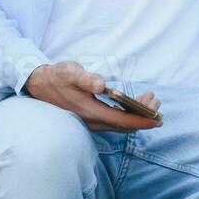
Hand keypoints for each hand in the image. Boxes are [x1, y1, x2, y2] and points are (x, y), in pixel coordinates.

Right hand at [23, 60, 161, 131]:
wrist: (40, 84)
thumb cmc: (58, 76)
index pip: (122, 121)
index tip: (158, 118)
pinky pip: (115, 122)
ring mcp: (92, 122)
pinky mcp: (92, 119)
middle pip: (125, 126)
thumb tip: (101, 85)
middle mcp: (92, 121)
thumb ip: (85, 78)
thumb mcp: (70, 72)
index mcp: (90, 111)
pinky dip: (129, 115)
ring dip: (138, 116)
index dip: (142, 121)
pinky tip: (136, 104)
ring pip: (121, 125)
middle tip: (156, 101)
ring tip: (151, 100)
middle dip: (144, 117)